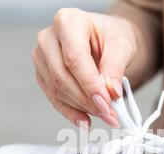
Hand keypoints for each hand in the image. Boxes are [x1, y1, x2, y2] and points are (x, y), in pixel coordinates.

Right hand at [33, 8, 137, 127]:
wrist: (104, 40)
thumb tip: (110, 93)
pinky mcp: (43, 76)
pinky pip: (54, 99)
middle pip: (62, 77)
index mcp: (67, 21)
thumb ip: (115, 68)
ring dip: (81, 108)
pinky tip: (86, 120)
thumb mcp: (121, 46)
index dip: (90, 84)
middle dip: (87, 101)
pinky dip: (72, 112)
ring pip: (57, 91)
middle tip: (109, 114)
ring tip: (105, 116)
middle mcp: (48, 38)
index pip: (74, 58)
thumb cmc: (110, 37)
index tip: (106, 103)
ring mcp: (42, 58)